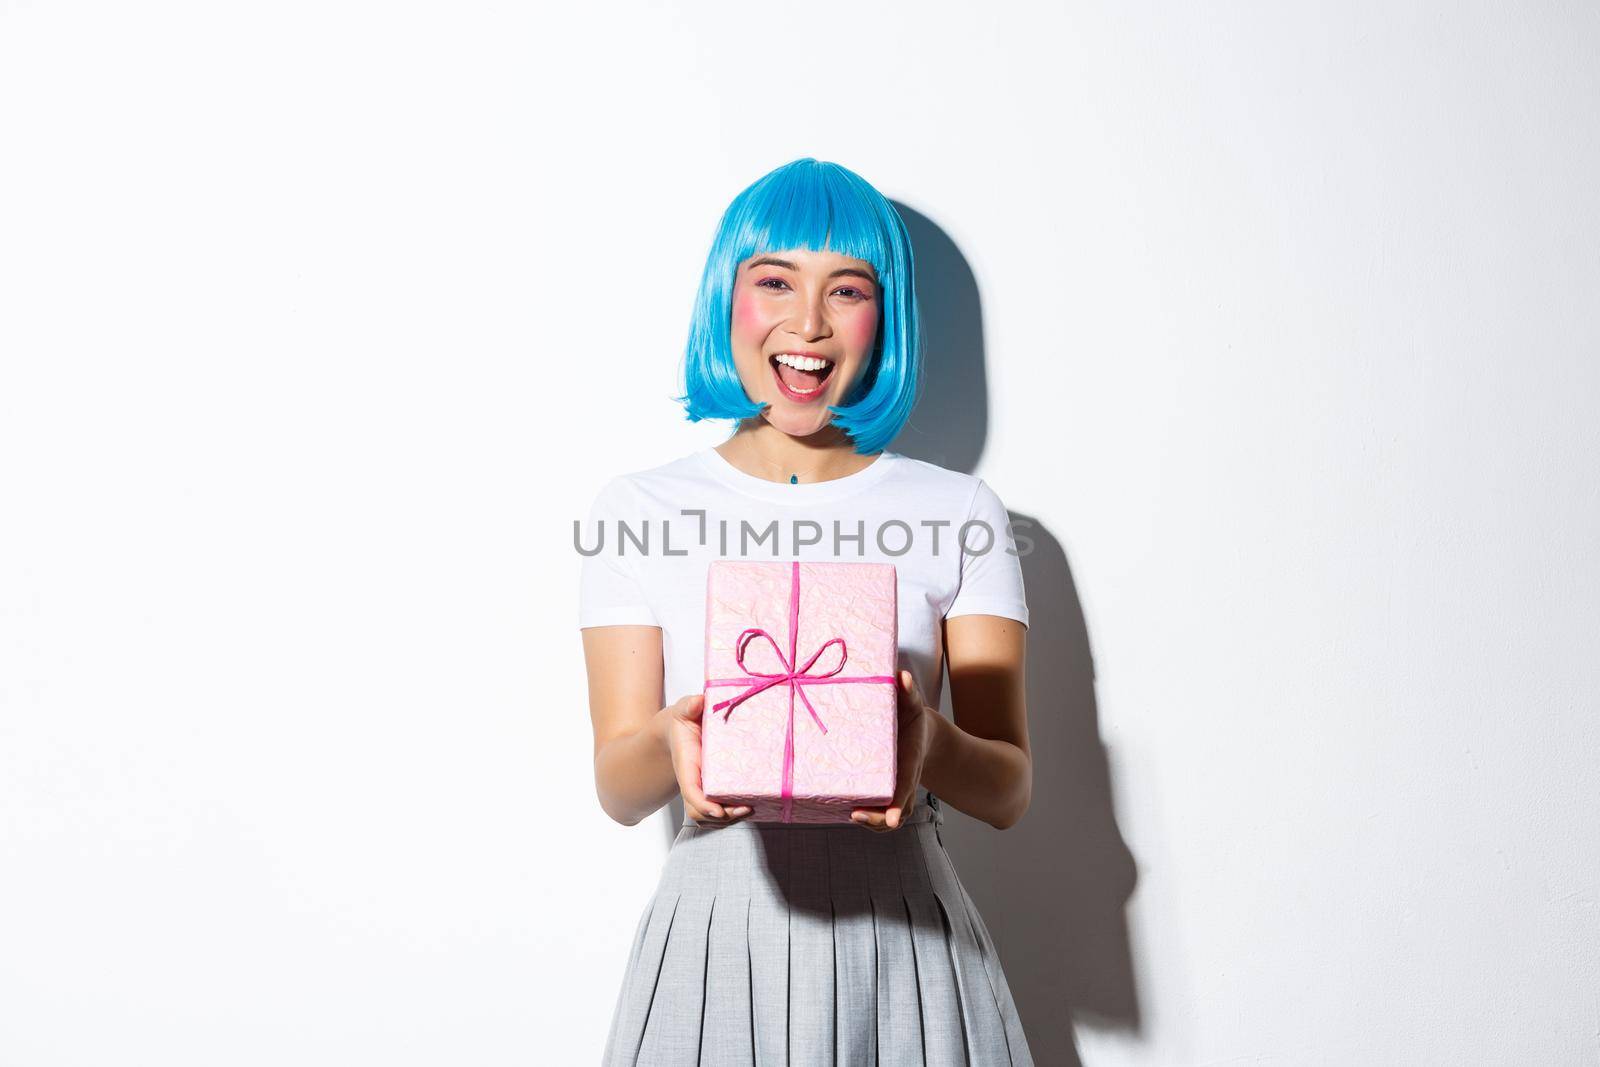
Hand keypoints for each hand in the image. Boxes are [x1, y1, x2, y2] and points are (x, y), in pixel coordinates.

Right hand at [661, 693, 751, 826]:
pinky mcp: (713, 788)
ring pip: (710, 814)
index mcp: (686, 765)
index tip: (718, 810)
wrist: (678, 731)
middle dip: (722, 814)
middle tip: (745, 807)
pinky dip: (731, 813)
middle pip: (701, 809)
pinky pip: (719, 809)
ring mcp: (703, 787)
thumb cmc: (684, 721)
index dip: (703, 803)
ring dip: (728, 817)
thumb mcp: (684, 709)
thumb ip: (690, 705)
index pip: (690, 789)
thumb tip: (699, 702)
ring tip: (749, 809)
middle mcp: (694, 780)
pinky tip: (749, 806)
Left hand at [851, 669, 935, 831]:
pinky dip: (867, 818)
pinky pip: (879, 811)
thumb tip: (901, 676)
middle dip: (877, 818)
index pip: (906, 786)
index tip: (892, 818)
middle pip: (896, 809)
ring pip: (886, 816)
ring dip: (871, 822)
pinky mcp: (884, 791)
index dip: (898, 803)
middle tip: (855, 814)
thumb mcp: (912, 704)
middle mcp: (903, 780)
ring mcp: (895, 789)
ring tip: (849, 814)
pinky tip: (846, 812)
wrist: (921, 734)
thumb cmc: (911, 719)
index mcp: (910, 761)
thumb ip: (908, 692)